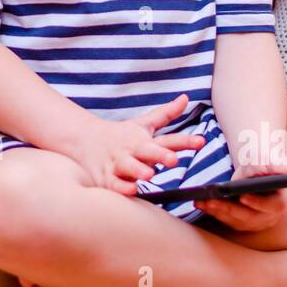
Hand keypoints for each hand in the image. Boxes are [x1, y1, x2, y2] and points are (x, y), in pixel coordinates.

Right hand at [66, 93, 205, 195]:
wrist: (85, 139)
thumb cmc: (121, 135)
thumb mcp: (144, 123)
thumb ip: (166, 114)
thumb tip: (186, 97)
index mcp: (144, 139)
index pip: (167, 139)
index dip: (185, 141)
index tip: (201, 142)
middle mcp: (132, 151)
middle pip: (147, 151)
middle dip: (160, 155)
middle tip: (173, 160)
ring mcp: (118, 163)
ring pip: (128, 167)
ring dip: (138, 170)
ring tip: (148, 174)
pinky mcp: (106, 177)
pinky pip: (113, 183)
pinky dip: (121, 187)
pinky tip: (130, 189)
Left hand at [195, 160, 286, 232]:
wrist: (260, 169)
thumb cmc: (265, 162)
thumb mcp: (268, 159)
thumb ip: (267, 164)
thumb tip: (262, 169)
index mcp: (284, 198)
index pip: (274, 206)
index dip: (259, 203)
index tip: (243, 197)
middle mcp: (273, 215)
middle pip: (251, 217)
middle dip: (230, 208)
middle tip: (212, 200)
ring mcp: (259, 221)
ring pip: (237, 221)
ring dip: (218, 212)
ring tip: (201, 201)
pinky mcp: (245, 223)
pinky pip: (229, 221)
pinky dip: (215, 213)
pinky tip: (202, 204)